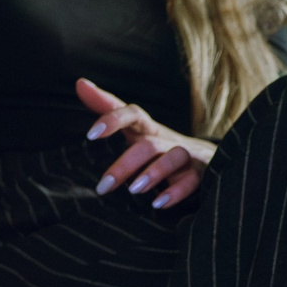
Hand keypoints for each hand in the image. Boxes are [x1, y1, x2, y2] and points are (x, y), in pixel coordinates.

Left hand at [76, 78, 214, 208]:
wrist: (206, 161)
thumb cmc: (161, 145)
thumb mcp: (136, 128)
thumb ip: (108, 108)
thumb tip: (80, 83)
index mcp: (150, 129)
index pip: (133, 114)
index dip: (114, 119)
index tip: (91, 135)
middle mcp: (169, 140)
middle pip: (149, 145)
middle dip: (126, 164)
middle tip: (103, 187)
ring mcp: (188, 156)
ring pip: (173, 157)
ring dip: (154, 173)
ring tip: (133, 191)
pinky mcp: (202, 173)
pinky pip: (192, 180)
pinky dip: (176, 192)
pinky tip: (159, 203)